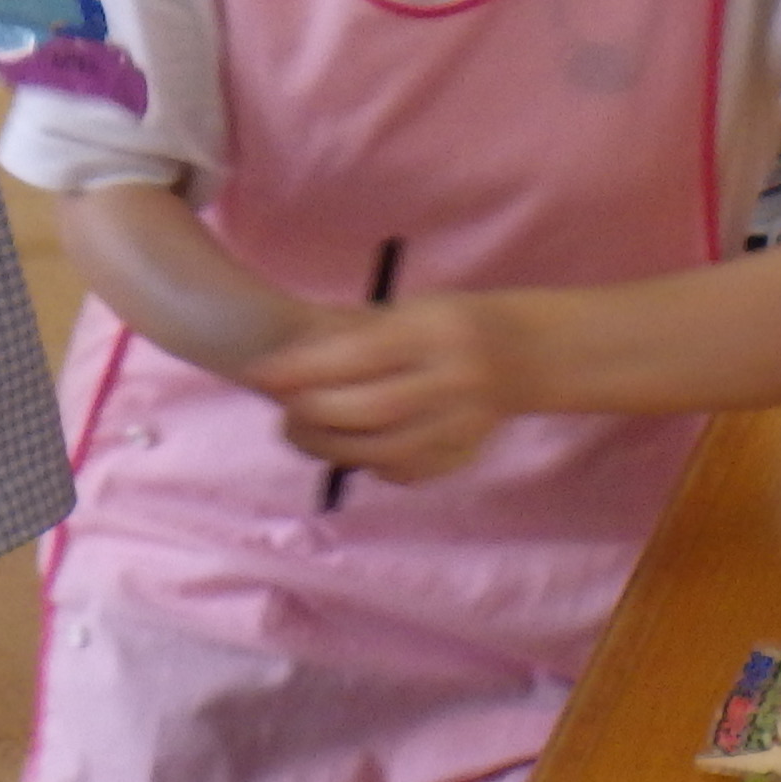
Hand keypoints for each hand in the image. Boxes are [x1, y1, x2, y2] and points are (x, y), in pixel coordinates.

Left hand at [245, 293, 535, 484]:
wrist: (521, 355)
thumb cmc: (445, 325)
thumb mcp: (404, 310)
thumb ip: (348, 333)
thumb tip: (280, 362)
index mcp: (435, 331)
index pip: (358, 354)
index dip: (302, 368)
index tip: (259, 374)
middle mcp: (454, 379)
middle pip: (369, 410)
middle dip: (312, 414)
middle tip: (283, 411)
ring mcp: (463, 423)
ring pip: (382, 452)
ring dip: (329, 447)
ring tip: (301, 432)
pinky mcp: (463, 454)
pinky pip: (402, 471)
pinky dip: (366, 463)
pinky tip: (351, 445)